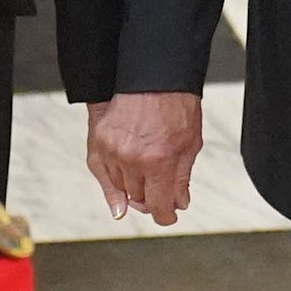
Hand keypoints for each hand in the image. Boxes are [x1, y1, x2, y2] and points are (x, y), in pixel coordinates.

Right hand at [86, 92, 201, 225]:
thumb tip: (179, 203)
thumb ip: (182, 178)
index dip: (166, 215)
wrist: (154, 75)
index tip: (170, 215)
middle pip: (138, 199)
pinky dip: (112, 181)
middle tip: (161, 196)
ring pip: (120, 188)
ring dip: (133, 190)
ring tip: (146, 183)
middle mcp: (132, 159)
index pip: (159, 206)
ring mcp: (112, 150)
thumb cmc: (176, 104)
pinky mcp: (99, 140)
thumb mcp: (190, 143)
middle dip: (152, 201)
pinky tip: (121, 187)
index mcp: (158, 162)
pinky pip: (102, 172)